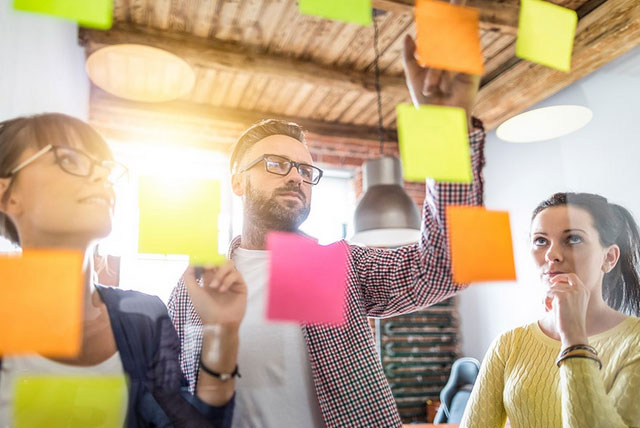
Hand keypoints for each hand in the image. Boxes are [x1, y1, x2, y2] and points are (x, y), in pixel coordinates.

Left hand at [184, 261, 246, 327]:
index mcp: (210, 280)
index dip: (206, 260)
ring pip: (229, 265)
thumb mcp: (192, 292)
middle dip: (214, 263)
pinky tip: (222, 290)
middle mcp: (221, 279)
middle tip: (207, 269)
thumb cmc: (205, 309)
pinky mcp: (241, 286)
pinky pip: (236, 274)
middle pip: (221, 260)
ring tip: (215, 287)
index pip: (210, 263)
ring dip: (220, 273)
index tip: (202, 264)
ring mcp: (231, 282)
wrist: (218, 322)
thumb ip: (189, 276)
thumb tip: (191, 263)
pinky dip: (228, 280)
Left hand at [401, 0, 480, 127]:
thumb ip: (410, 55)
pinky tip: (446, 60)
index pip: (442, 33)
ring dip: (443, 54)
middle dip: (456, 10)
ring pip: (455, 42)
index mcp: (440, 58)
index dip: (446, 15)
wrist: (440, 122)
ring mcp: (465, 63)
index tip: (450, 1)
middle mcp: (454, 58)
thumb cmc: (426, 102)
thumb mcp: (413, 75)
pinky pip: (464, 54)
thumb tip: (409, 35)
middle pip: (454, 31)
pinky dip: (452, 57)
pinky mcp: (473, 70)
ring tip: (436, 62)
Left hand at [546, 273, 589, 346]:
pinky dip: (544, 301)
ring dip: (546, 298)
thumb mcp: (572, 304)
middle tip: (548, 302)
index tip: (552, 281)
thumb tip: (550, 282)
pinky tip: (548, 310)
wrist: (574, 333)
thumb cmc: (571, 321)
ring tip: (548, 309)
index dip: (561, 277)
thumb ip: (566, 293)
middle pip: (558, 282)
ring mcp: (571, 292)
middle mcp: (580, 289)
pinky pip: (547, 293)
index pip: (572, 276)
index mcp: (584, 291)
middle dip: (550, 291)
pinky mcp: (562, 297)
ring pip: (551, 288)